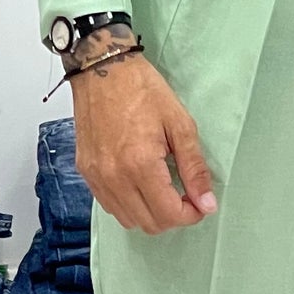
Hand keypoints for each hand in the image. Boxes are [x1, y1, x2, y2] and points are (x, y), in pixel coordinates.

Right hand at [72, 53, 216, 235]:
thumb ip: (194, 167)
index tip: (199, 202)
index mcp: (140, 164)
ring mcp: (97, 176)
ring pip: (128, 220)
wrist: (102, 69)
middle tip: (184, 194)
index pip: (169, 214)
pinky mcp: (87, 172)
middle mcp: (114, 176)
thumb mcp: (180, 124)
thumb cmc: (141, 89)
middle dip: (173, 216)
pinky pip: (110, 205)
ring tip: (163, 188)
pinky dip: (129, 204)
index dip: (191, 215)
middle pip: (149, 224)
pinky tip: (140, 183)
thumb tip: (207, 202)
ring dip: (150, 213)